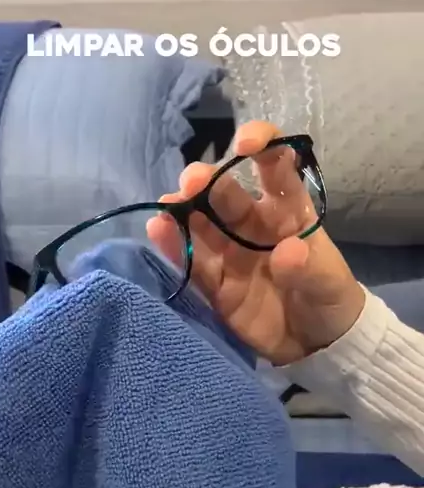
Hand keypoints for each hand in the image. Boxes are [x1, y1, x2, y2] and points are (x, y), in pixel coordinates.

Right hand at [148, 120, 365, 365]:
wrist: (318, 345)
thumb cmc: (331, 299)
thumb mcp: (331, 285)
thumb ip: (311, 268)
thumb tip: (287, 252)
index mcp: (288, 210)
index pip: (274, 165)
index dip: (261, 145)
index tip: (245, 142)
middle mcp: (253, 224)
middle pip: (226, 194)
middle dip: (208, 182)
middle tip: (192, 182)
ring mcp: (230, 252)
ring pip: (202, 224)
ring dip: (183, 210)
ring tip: (167, 205)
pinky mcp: (215, 284)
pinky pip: (192, 261)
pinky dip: (174, 246)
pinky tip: (157, 230)